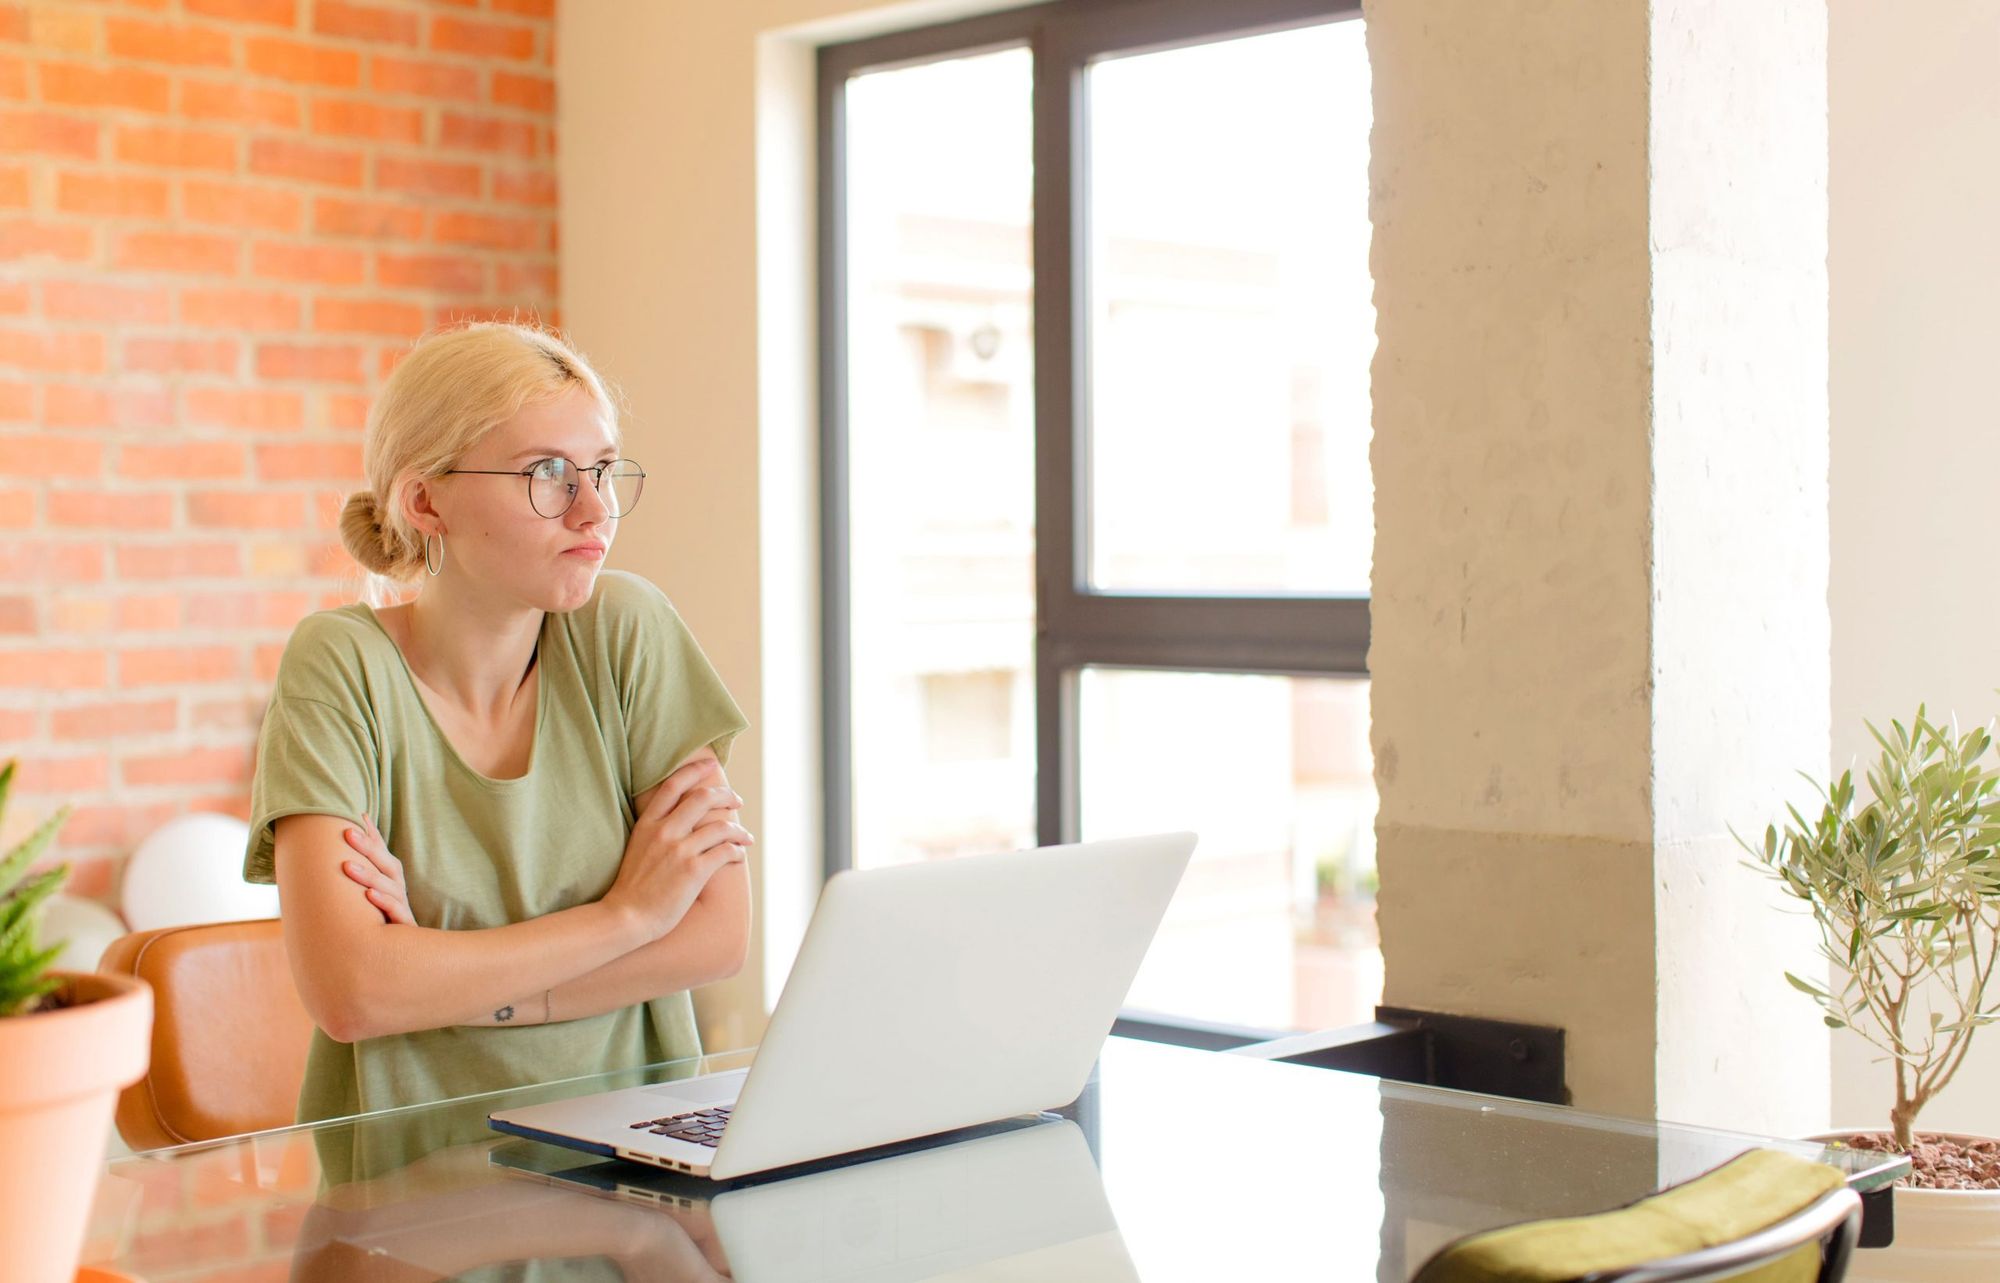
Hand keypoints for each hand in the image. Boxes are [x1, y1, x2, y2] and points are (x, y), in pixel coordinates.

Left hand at [339, 813, 413, 925]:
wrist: (396, 958)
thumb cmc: (379, 924)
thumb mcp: (369, 898)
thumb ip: (359, 875)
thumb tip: (338, 851)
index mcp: (391, 882)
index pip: (382, 854)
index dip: (373, 836)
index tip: (358, 816)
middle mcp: (399, 891)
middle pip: (387, 865)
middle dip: (369, 848)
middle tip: (348, 832)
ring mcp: (402, 909)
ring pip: (390, 888)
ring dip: (369, 875)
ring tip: (347, 866)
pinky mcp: (405, 928)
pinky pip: (396, 913)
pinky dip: (384, 902)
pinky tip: (369, 895)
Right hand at [605, 754, 753, 938]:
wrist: (626, 916)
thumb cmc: (632, 886)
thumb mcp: (637, 847)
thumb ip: (656, 829)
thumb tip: (681, 816)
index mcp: (648, 824)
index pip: (673, 785)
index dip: (694, 770)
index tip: (711, 765)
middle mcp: (664, 832)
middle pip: (703, 798)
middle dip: (726, 795)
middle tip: (737, 801)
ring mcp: (679, 850)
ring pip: (721, 826)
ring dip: (739, 830)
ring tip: (746, 837)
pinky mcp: (693, 870)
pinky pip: (725, 851)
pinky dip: (737, 851)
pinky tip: (738, 855)